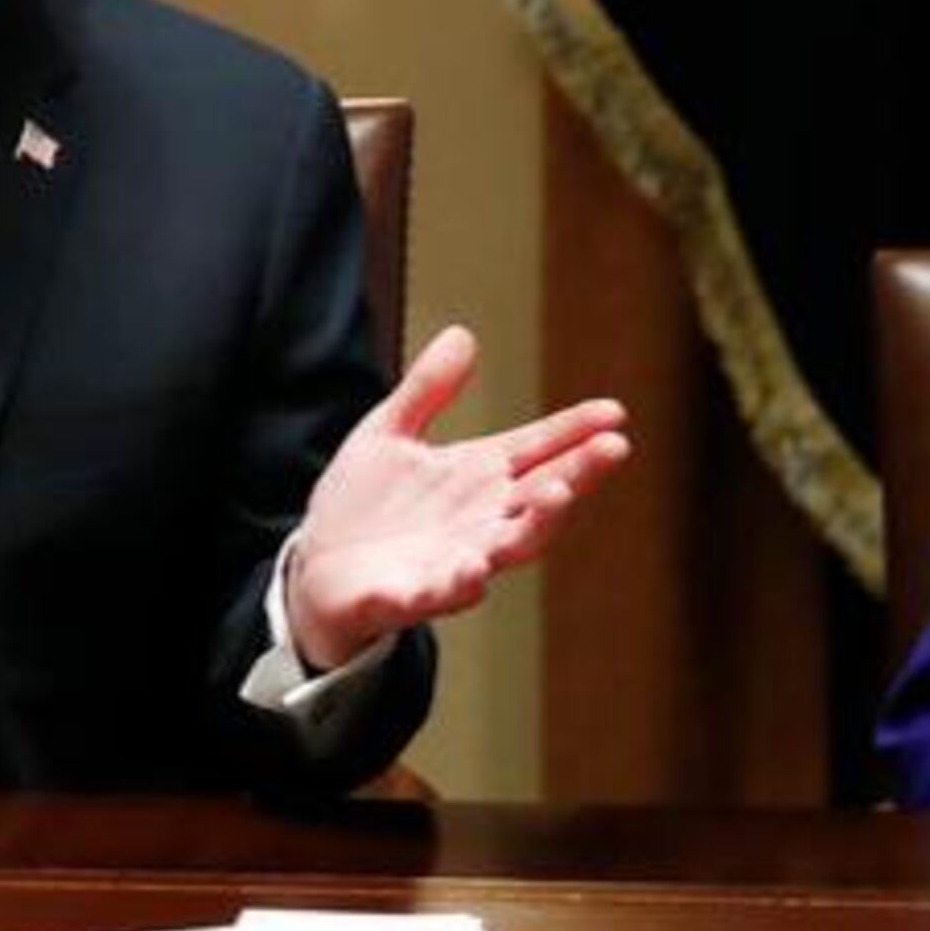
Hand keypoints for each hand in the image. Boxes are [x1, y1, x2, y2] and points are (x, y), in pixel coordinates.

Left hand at [282, 325, 629, 668]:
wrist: (315, 569)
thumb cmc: (363, 504)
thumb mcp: (389, 433)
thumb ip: (426, 391)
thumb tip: (463, 333)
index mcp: (477, 477)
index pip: (537, 449)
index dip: (575, 431)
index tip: (614, 411)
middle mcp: (479, 521)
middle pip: (542, 496)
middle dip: (579, 472)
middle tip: (615, 446)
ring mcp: (451, 562)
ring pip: (509, 547)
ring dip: (537, 523)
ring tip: (559, 492)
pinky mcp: (409, 597)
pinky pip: (438, 594)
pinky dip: (457, 584)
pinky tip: (472, 569)